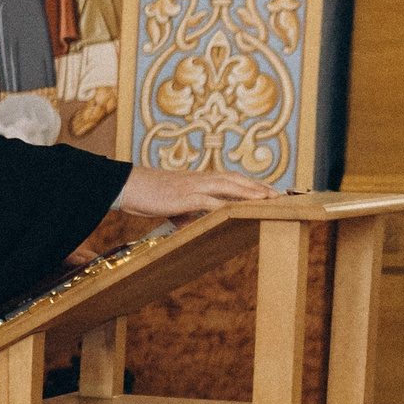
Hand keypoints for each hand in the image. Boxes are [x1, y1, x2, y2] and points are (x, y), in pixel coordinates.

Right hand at [115, 165, 277, 219]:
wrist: (126, 186)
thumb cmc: (146, 194)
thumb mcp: (169, 205)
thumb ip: (184, 214)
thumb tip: (191, 225)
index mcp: (197, 179)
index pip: (230, 178)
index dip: (250, 184)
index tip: (267, 190)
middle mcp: (199, 179)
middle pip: (235, 179)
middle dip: (257, 186)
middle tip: (277, 194)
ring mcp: (192, 186)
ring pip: (227, 185)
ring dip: (248, 192)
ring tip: (266, 198)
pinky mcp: (183, 197)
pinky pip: (209, 201)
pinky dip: (225, 204)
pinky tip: (238, 209)